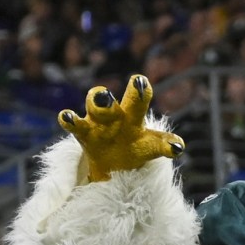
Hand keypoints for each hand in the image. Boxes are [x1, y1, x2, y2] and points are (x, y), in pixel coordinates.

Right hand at [59, 74, 184, 181]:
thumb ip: (165, 146)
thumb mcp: (150, 150)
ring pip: (99, 105)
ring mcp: (102, 122)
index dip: (166, 135)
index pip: (158, 124)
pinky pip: (75, 124)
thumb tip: (179, 147)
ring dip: (100, 100)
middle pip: (132, 101)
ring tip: (102, 96)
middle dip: (136, 92)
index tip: (175, 144)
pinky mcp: (84, 132)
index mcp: (143, 122)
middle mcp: (124, 117)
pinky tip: (65, 117)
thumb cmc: (134, 149)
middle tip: (139, 82)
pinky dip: (70, 120)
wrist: (112, 161)